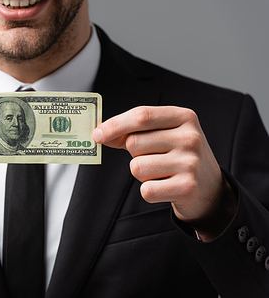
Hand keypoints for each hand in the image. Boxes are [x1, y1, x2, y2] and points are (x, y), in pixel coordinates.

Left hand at [93, 106, 236, 240]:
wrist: (210, 188)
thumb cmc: (178, 156)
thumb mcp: (164, 135)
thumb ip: (134, 131)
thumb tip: (100, 134)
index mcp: (184, 117)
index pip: (141, 115)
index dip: (115, 125)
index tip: (97, 134)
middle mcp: (190, 137)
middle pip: (134, 143)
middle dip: (133, 154)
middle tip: (153, 158)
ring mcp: (191, 163)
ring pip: (137, 167)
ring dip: (141, 173)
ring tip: (161, 173)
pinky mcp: (188, 187)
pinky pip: (146, 190)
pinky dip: (149, 191)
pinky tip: (165, 187)